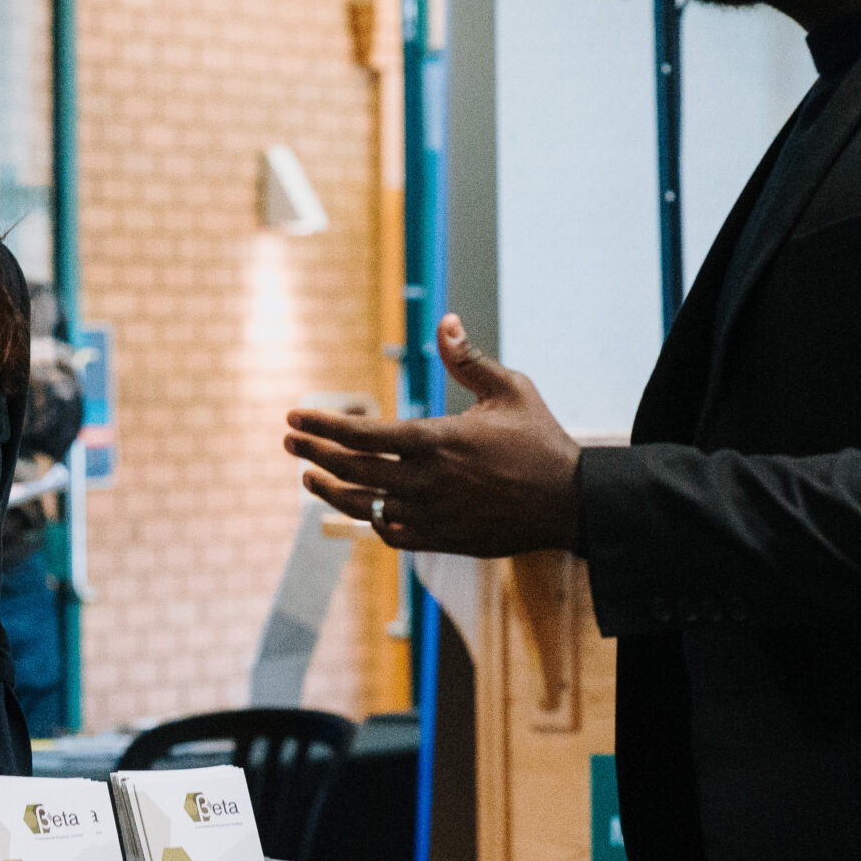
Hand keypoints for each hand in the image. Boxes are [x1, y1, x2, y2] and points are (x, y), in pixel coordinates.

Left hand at [282, 314, 579, 555]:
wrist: (572, 503)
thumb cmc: (541, 441)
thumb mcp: (511, 390)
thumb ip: (469, 359)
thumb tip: (445, 321)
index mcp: (437, 440)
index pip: (362, 435)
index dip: (322, 425)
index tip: (294, 415)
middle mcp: (427, 481)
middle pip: (351, 470)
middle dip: (312, 452)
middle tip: (288, 440)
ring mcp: (432, 515)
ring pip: (363, 507)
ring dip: (328, 491)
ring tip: (307, 477)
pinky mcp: (443, 539)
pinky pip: (391, 533)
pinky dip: (368, 520)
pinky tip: (359, 507)